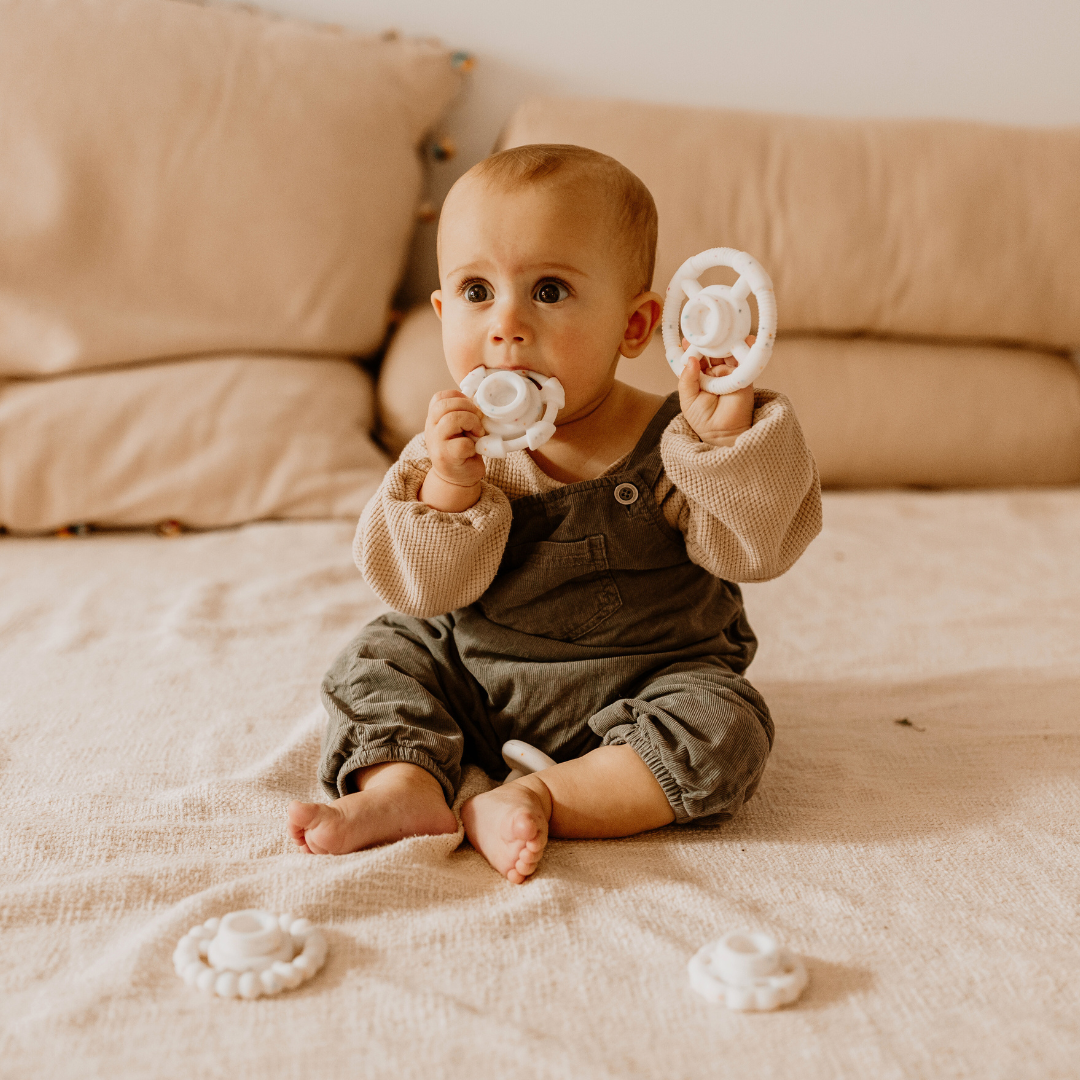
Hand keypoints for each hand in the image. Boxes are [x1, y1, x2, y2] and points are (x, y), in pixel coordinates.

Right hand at [419, 390, 485, 511]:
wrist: (457, 478)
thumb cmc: (463, 449)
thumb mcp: (460, 427)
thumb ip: (463, 413)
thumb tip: (480, 399)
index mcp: (434, 418)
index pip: (440, 398)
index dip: (459, 397)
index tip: (472, 408)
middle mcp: (431, 428)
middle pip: (444, 405)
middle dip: (467, 407)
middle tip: (479, 419)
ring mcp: (436, 443)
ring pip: (451, 419)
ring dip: (471, 422)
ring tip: (478, 433)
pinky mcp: (446, 457)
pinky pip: (462, 444)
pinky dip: (472, 444)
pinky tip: (474, 449)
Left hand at [677, 336, 754, 445]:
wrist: (723, 433)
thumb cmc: (703, 419)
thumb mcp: (688, 399)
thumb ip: (687, 380)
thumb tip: (691, 359)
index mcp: (698, 377)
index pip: (694, 358)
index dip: (690, 348)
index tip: (687, 338)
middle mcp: (714, 373)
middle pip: (711, 352)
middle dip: (708, 341)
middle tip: (706, 331)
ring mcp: (729, 373)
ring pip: (726, 354)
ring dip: (725, 343)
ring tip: (722, 333)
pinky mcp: (743, 376)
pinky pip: (744, 361)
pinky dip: (745, 349)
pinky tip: (744, 339)